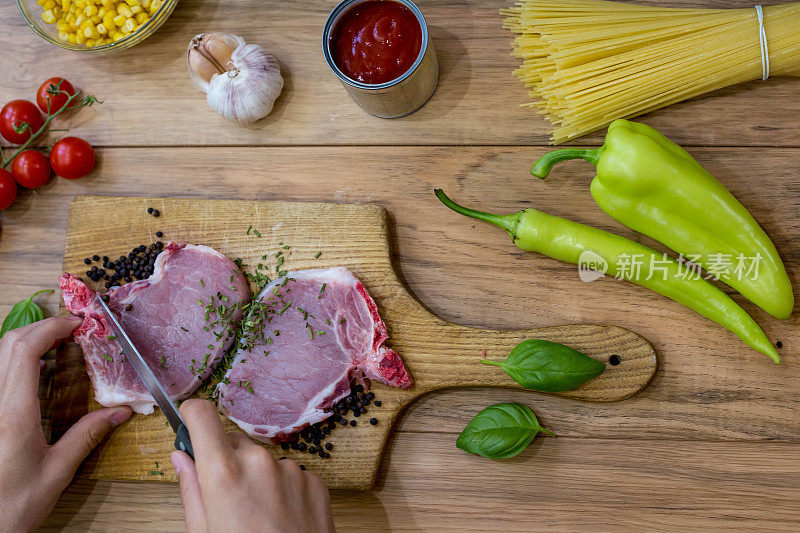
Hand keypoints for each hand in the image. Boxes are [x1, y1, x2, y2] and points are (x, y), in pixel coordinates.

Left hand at [0, 317, 131, 531]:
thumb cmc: (11, 507)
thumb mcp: (57, 472)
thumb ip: (86, 436)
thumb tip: (118, 413)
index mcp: (13, 416)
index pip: (25, 351)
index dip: (51, 328)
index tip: (76, 323)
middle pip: (7, 345)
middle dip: (40, 327)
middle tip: (70, 329)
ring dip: (25, 341)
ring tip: (55, 344)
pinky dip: (15, 361)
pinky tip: (34, 372)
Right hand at [171, 399, 334, 532]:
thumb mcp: (203, 532)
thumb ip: (191, 489)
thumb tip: (180, 457)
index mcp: (223, 473)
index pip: (202, 415)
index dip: (192, 416)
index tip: (189, 422)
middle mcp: (259, 462)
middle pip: (233, 442)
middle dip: (225, 460)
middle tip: (225, 496)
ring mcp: (291, 470)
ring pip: (263, 460)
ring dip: (256, 477)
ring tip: (257, 516)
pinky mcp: (314, 481)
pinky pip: (290, 474)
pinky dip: (282, 489)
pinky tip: (281, 518)